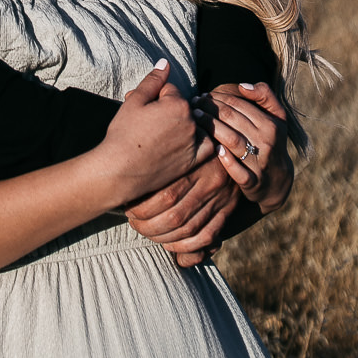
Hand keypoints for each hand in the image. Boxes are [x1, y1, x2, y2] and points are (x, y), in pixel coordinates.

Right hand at [92, 60, 199, 208]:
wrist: (120, 170)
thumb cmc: (124, 134)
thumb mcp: (134, 101)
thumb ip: (153, 80)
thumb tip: (166, 62)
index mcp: (178, 104)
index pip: (170, 91)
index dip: (156, 97)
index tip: (145, 108)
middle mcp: (191, 122)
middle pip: (182, 108)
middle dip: (167, 111)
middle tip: (148, 122)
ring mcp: (194, 143)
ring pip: (193, 125)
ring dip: (183, 126)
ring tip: (161, 135)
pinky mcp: (193, 162)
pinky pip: (206, 147)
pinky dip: (200, 143)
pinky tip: (189, 143)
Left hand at [124, 133, 241, 265]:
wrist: (229, 141)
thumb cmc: (188, 133)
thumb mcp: (177, 129)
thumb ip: (157, 136)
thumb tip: (131, 110)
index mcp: (196, 161)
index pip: (166, 194)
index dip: (142, 206)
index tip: (127, 204)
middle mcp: (210, 181)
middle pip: (175, 215)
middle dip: (148, 224)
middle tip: (132, 222)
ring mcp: (221, 197)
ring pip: (188, 229)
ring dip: (162, 237)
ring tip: (144, 231)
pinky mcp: (227, 209)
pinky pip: (206, 236)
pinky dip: (186, 246)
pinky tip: (169, 244)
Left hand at [194, 81, 292, 215]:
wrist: (278, 180)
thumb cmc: (272, 140)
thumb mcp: (277, 117)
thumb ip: (265, 95)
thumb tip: (242, 86)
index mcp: (271, 124)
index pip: (239, 104)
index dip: (219, 97)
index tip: (204, 95)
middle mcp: (266, 142)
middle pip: (233, 119)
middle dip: (210, 108)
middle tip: (194, 104)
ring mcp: (260, 163)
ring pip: (232, 140)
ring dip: (212, 127)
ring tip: (196, 118)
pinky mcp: (253, 182)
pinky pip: (238, 172)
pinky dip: (226, 160)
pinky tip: (214, 149)